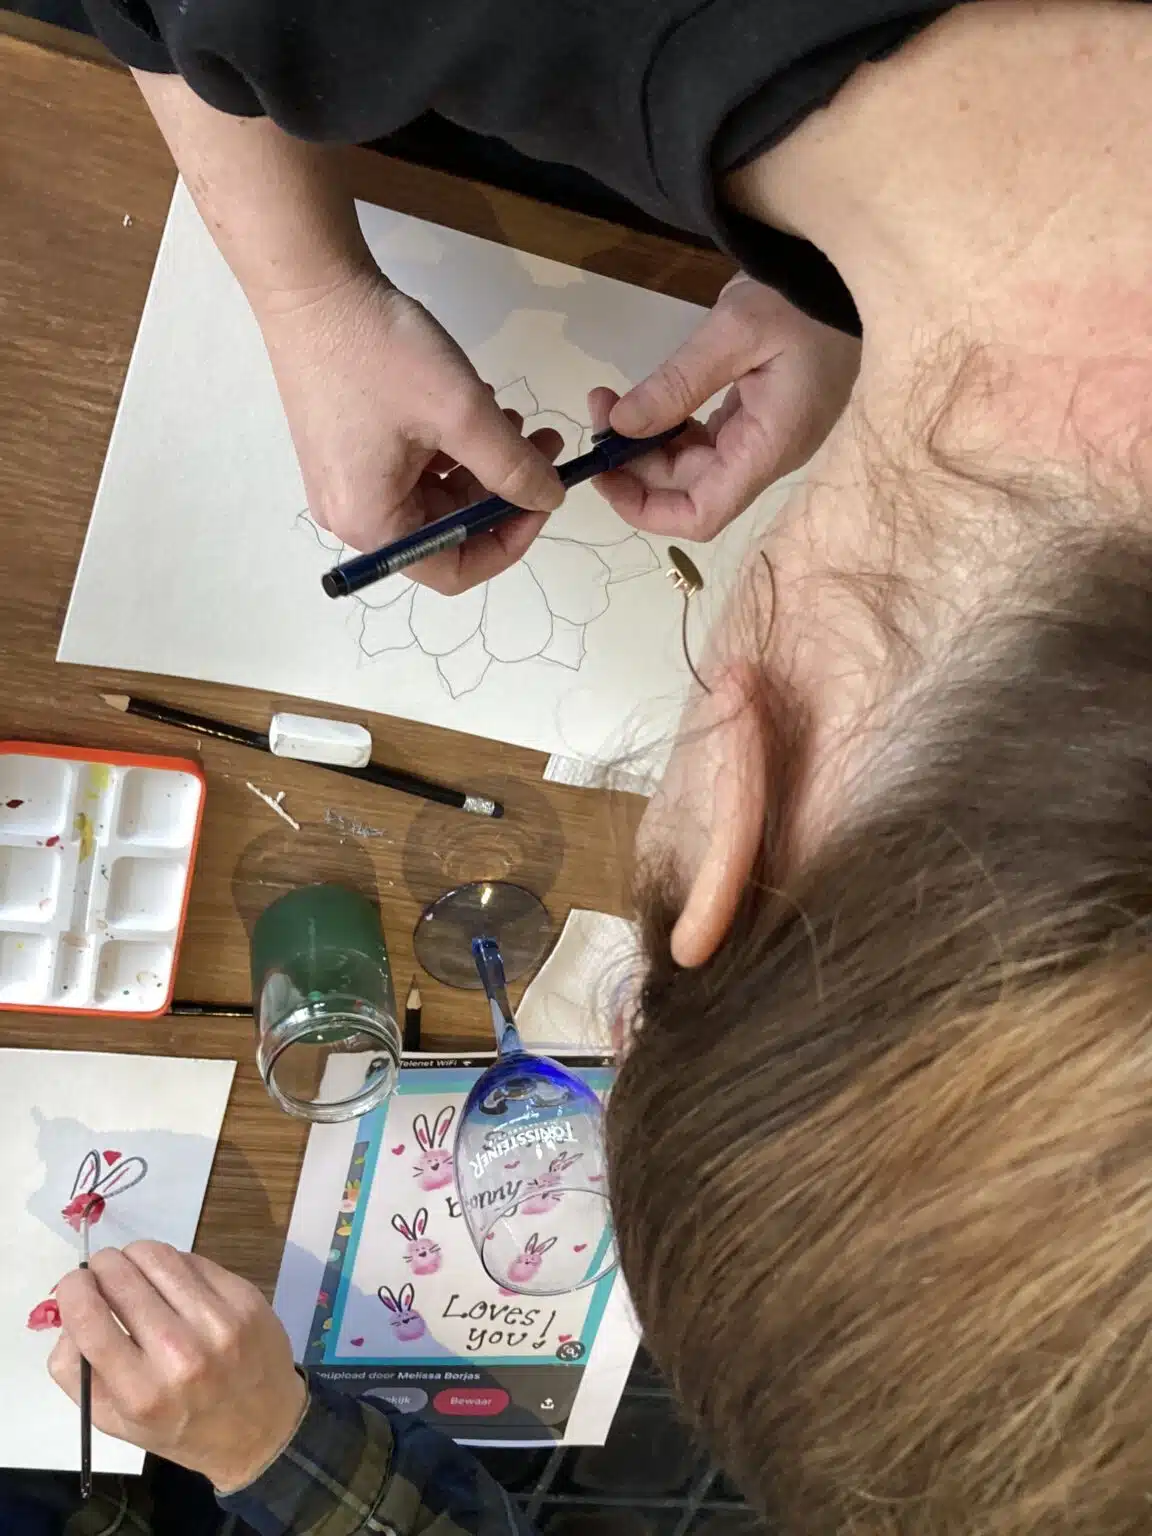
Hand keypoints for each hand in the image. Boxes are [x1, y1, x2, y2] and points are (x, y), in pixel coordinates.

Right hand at [49, 1242, 306, 1493]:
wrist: (261, 1426)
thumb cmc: (180, 1425)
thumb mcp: (115, 1420)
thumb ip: (74, 1369)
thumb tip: (65, 1310)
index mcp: (141, 1393)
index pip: (89, 1319)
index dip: (72, 1290)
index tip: (72, 1285)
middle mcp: (181, 1355)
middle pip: (121, 1277)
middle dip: (101, 1267)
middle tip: (101, 1274)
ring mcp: (219, 1322)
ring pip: (157, 1256)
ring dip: (135, 1256)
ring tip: (134, 1272)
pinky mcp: (244, 1298)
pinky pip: (192, 1259)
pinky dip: (172, 1264)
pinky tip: (171, 1282)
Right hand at [258, 271, 564, 591]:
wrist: (311, 285)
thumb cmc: (380, 352)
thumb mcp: (460, 413)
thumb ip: (512, 466)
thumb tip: (549, 499)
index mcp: (372, 523)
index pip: (453, 569)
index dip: (508, 542)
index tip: (543, 500)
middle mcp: (352, 515)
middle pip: (446, 528)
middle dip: (501, 491)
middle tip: (544, 445)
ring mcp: (347, 481)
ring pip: (435, 494)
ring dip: (482, 463)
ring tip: (512, 417)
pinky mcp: (348, 448)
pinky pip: (412, 467)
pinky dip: (451, 446)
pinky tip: (475, 404)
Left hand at [590, 274, 860, 539]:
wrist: (843, 273)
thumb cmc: (803, 298)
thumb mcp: (736, 329)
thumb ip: (677, 383)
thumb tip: (620, 425)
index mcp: (767, 448)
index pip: (701, 515)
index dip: (646, 509)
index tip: (604, 475)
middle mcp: (764, 456)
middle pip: (687, 489)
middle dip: (634, 460)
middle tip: (599, 407)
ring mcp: (762, 438)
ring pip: (691, 465)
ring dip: (646, 443)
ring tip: (610, 400)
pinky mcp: (757, 416)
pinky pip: (704, 440)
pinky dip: (668, 427)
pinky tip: (645, 400)